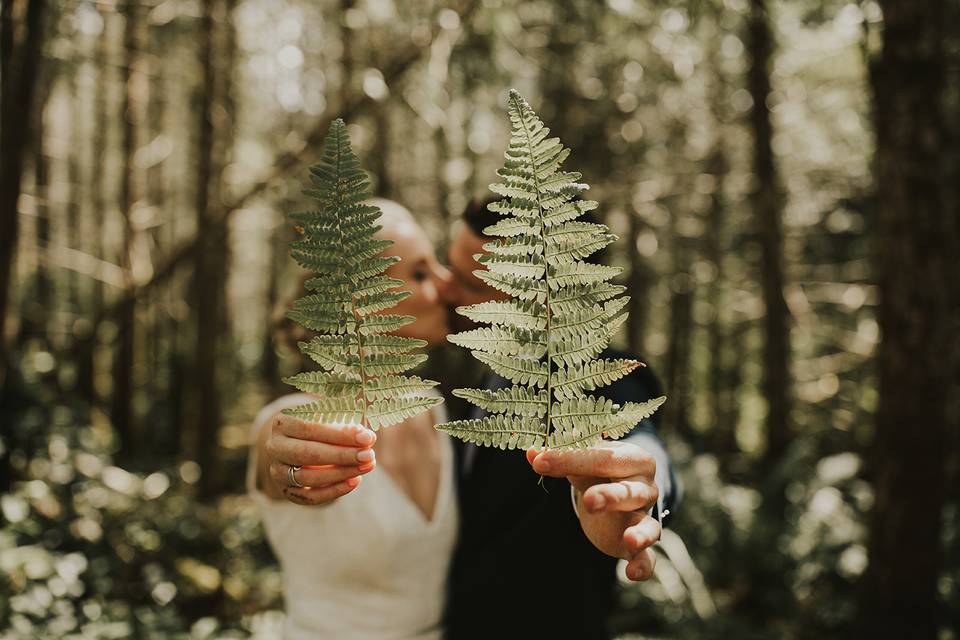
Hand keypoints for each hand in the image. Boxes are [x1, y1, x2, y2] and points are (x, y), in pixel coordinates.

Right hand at [262, 413, 376, 505]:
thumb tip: (366, 438)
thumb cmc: (321, 426)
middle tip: (369, 455)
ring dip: (341, 473)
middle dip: (342, 455)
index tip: (367, 438)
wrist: (299, 442)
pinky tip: (355, 481)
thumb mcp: (331, 418)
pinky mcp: (286, 490)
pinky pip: (310, 496)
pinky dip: (334, 491)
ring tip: (366, 466)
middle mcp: (275, 447)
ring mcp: (278, 471)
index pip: (310, 428)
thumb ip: (346, 425)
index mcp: (282, 423)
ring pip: (308, 477)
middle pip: (307, 454)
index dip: (340, 435)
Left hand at [526, 440, 659, 580]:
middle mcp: (644, 487)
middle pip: (629, 491)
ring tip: (629, 540)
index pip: (603, 457)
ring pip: (647, 524)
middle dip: (610, 496)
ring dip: (640, 533)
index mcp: (631, 458)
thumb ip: (558, 458)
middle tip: (590, 501)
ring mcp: (645, 516)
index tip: (539, 462)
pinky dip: (643, 566)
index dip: (571, 460)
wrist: (618, 493)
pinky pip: (648, 557)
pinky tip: (632, 574)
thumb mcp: (580, 462)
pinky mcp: (640, 542)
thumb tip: (531, 453)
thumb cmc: (599, 472)